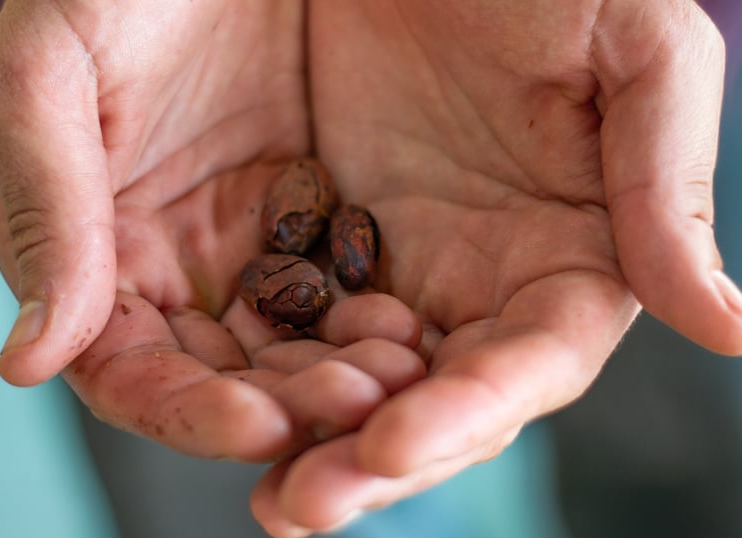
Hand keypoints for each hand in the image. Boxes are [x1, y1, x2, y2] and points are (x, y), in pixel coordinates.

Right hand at [0, 0, 425, 460]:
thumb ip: (44, 209)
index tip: (257, 426)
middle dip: (287, 403)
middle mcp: (179, 262)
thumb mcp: (55, 74)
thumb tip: (32, 359)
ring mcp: (251, 239)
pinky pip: (347, 285)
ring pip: (294, 341)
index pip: (133, 371)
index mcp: (101, 250)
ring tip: (396, 378)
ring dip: (340, 372)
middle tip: (356, 406)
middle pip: (226, 373)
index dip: (188, 412)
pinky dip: (375, 317)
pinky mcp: (316, 209)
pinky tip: (415, 328)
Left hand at [249, 1, 741, 534]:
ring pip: (370, 382)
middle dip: (377, 457)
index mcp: (573, 258)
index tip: (392, 445)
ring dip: (319, 439)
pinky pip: (305, 323)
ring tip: (269, 497)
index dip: (469, 410)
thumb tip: (729, 329)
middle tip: (300, 507)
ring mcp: (411, 268)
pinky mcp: (338, 242)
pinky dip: (277, 371)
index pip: (529, 363)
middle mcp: (491, 284)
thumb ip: (667, 190)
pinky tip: (233, 408)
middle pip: (441, 398)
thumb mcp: (634, 56)